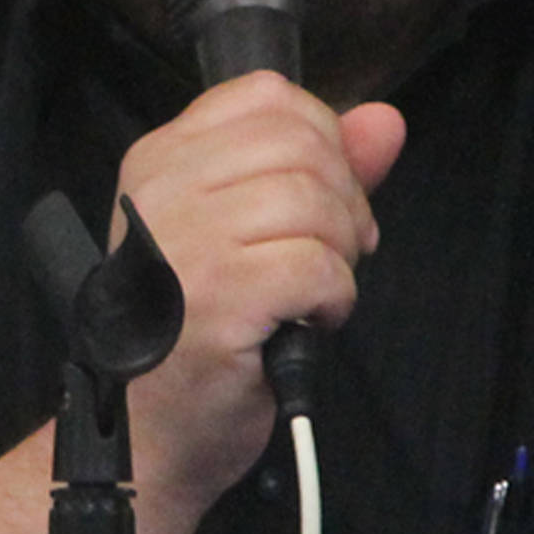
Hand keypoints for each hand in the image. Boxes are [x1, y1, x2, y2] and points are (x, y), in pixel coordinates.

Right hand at [113, 73, 404, 518]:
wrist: (147, 438)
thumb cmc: (193, 335)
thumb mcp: (246, 234)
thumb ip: (319, 169)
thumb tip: (385, 121)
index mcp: (161, 160)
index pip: (265, 96)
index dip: (322, 139)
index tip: (323, 195)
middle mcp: (165, 189)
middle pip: (301, 144)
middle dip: (343, 199)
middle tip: (333, 253)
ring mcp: (188, 242)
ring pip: (314, 201)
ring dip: (341, 252)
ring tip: (316, 292)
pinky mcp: (222, 298)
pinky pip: (319, 265)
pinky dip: (335, 297)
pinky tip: (311, 320)